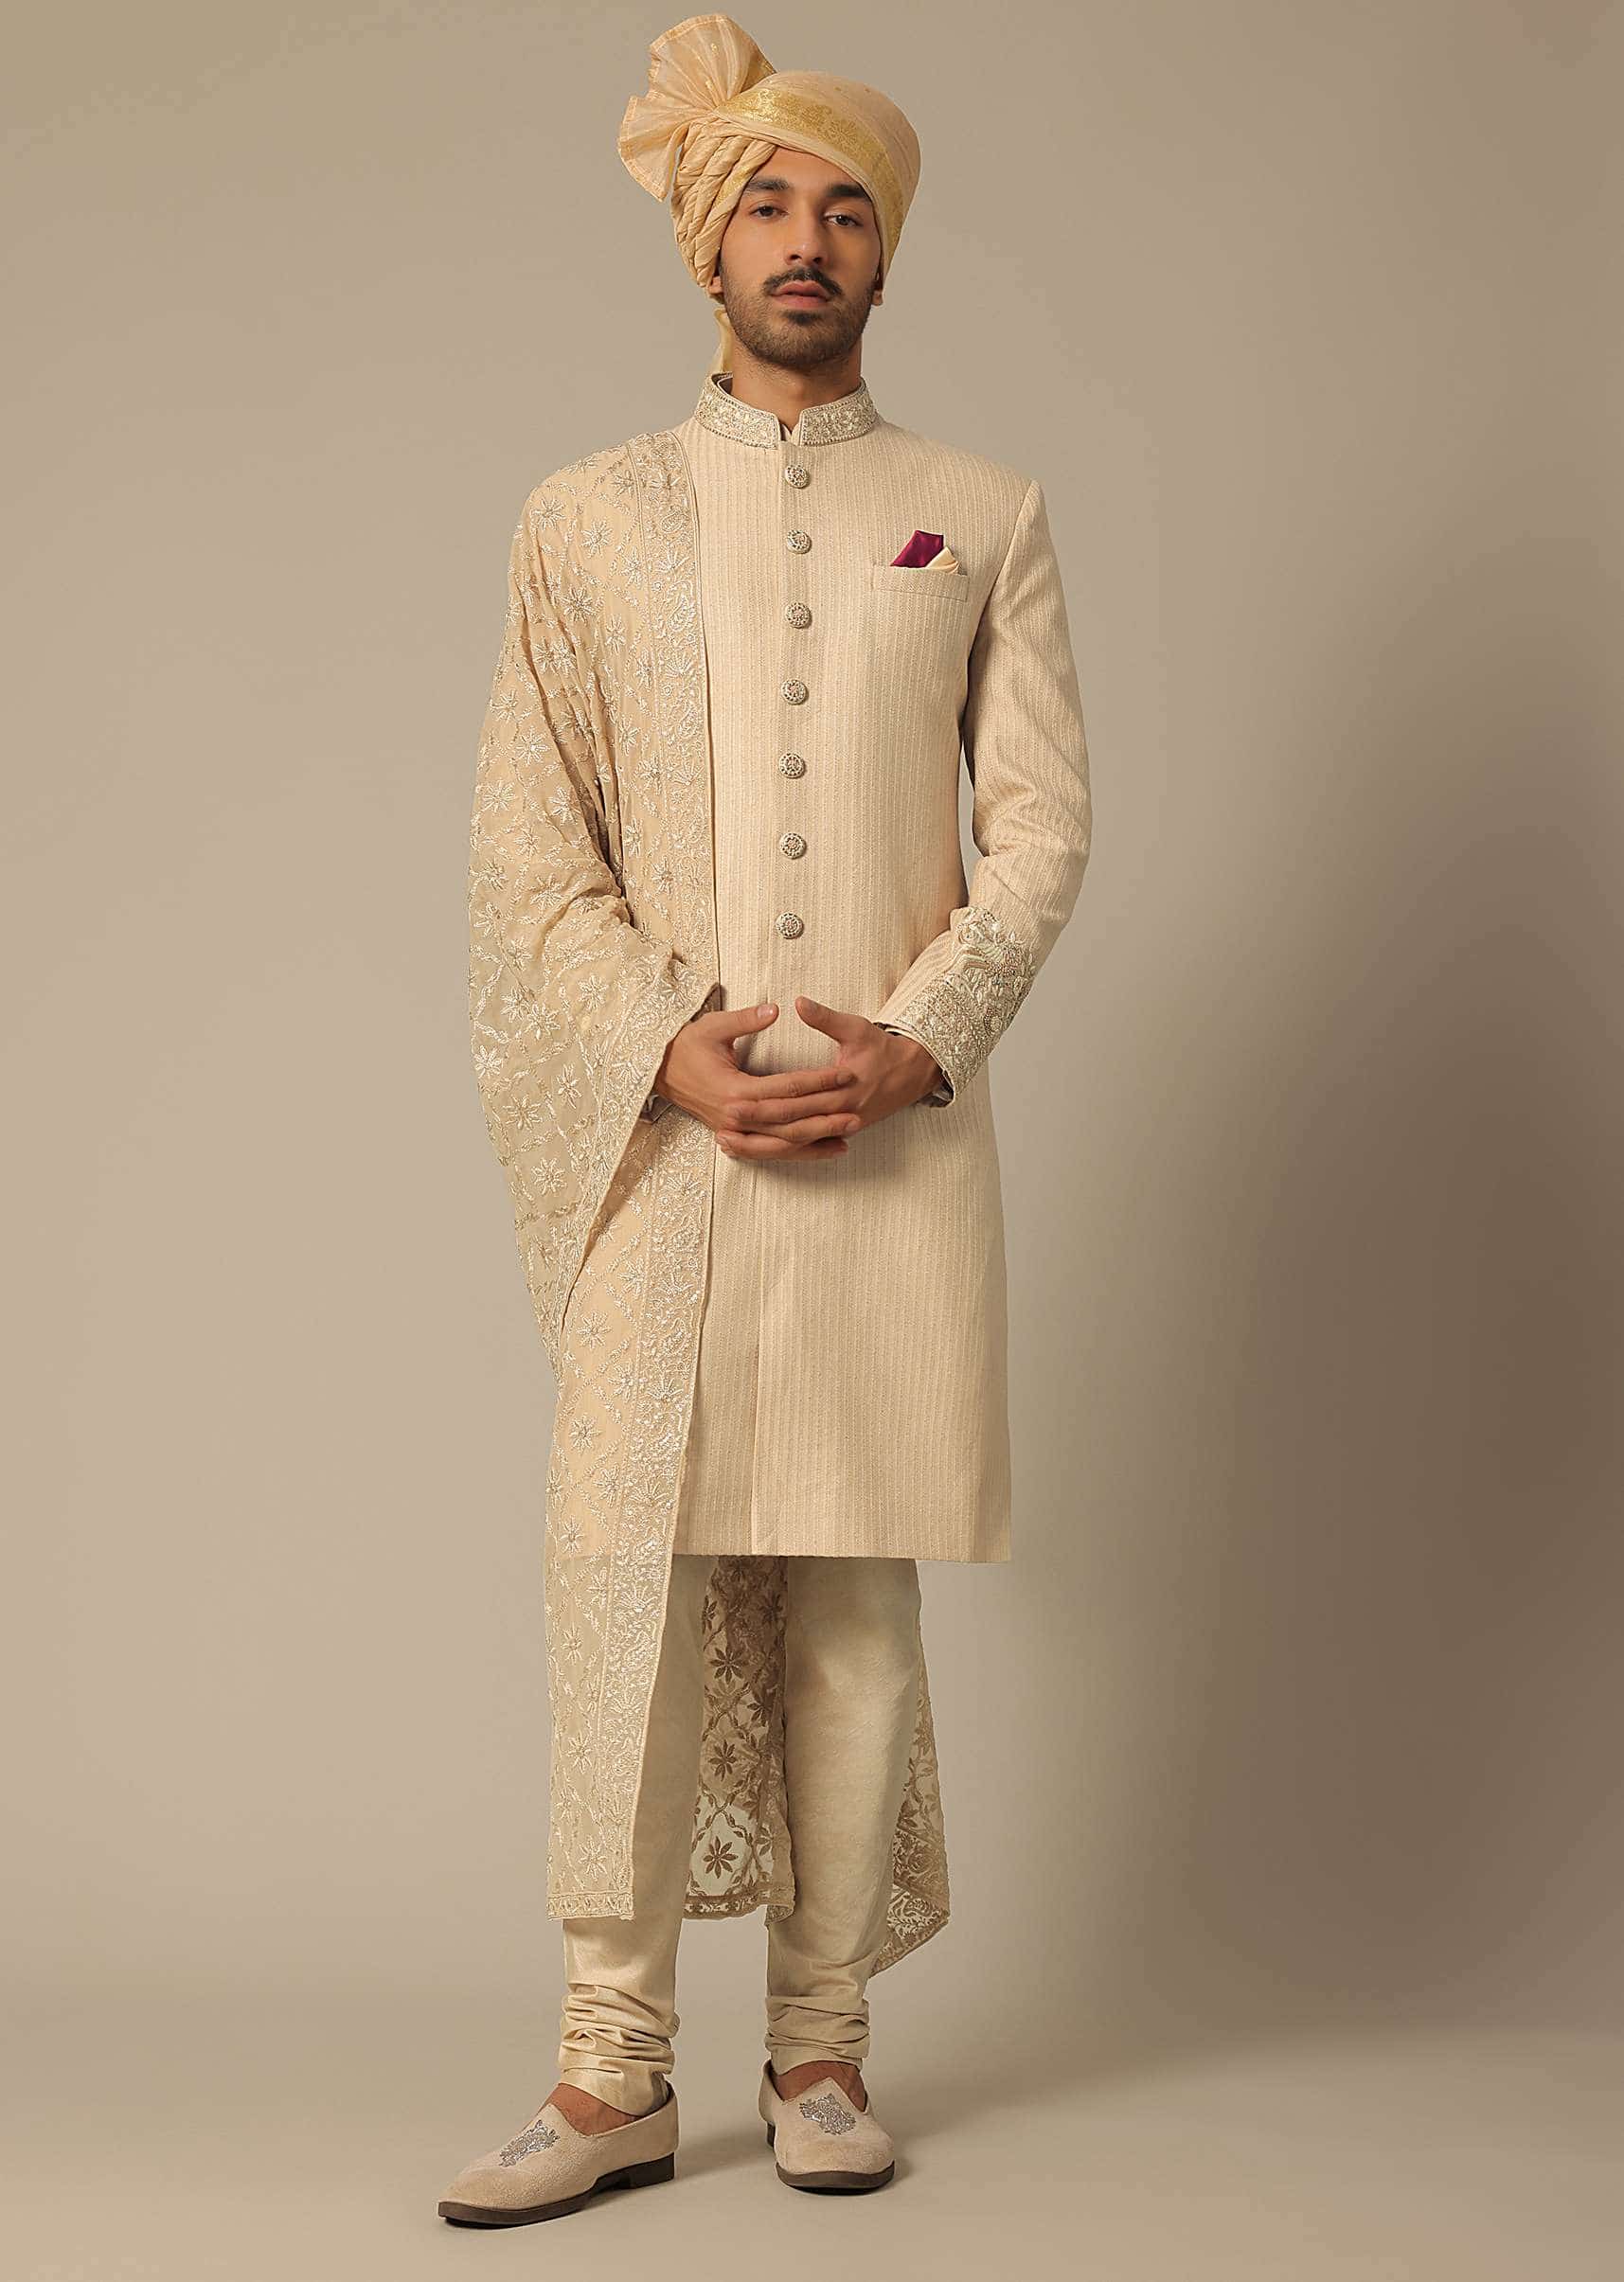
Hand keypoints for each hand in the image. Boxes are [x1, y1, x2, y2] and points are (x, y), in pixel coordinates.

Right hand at [654, 1000, 863, 1159]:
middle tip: (857, 1112)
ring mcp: (735, 1131)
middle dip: (826, 1116)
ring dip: (818, 1139)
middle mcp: (737, 1116)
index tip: (846, 1074)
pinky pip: (773, 1150)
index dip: (819, 1082)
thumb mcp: (714, 1027)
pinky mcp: (736, 1136)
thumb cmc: (686, 1046)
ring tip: (849, 1134)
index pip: (788, 1087)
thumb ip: (747, 1019)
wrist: (658, 1071)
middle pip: (791, 1120)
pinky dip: (801, 1152)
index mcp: (735, 1089)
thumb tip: (776, 1010)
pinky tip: (827, 1149)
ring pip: (785, 1142)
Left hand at [709, 995, 943, 1160]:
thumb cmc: (882, 1047)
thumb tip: (798, 1003)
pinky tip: (757, 1150)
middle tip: (723, 1124)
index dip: (763, 1102)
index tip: (735, 1099)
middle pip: (791, 1126)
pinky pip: (808, 1146)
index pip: (795, 1099)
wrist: (914, 1072)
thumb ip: (825, 1018)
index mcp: (841, 1088)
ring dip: (763, 1146)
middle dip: (755, 1127)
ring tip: (729, 1144)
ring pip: (796, 1143)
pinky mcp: (841, 1131)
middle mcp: (840, 1113)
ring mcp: (841, 1126)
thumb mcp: (856, 1027)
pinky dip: (782, 1150)